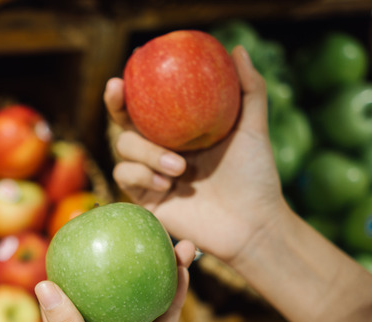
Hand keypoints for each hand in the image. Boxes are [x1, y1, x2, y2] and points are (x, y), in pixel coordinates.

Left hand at [35, 240, 194, 321]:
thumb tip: (42, 283)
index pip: (67, 295)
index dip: (73, 263)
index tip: (83, 229)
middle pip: (110, 292)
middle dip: (124, 262)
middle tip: (140, 231)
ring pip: (140, 302)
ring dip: (156, 274)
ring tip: (174, 244)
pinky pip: (162, 321)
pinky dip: (173, 298)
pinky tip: (183, 273)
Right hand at [108, 46, 287, 263]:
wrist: (252, 224)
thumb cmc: (256, 177)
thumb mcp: (253, 129)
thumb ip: (249, 90)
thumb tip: (238, 48)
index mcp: (179, 131)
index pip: (147, 104)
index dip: (132, 86)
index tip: (129, 66)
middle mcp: (160, 150)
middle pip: (124, 122)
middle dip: (115, 105)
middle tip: (118, 90)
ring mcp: (150, 174)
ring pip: (124, 149)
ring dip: (146, 153)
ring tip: (179, 167)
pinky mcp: (145, 199)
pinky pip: (126, 176)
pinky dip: (142, 175)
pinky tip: (168, 183)